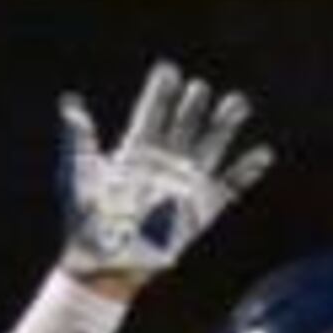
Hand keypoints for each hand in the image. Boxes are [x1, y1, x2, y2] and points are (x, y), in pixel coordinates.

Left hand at [60, 61, 272, 286]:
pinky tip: (262, 153)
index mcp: (134, 151)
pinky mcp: (200, 210)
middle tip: (200, 87)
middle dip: (193, 104)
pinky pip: (229, 187)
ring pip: (210, 146)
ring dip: (224, 124)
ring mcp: (184, 185)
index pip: (151, 113)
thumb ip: (80, 139)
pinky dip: (246, 171)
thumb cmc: (86, 222)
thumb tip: (70, 103)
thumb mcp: (80, 175)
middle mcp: (163, 163)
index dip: (160, 92)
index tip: (168, 69)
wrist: (106, 263)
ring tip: (238, 100)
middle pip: (184, 124)